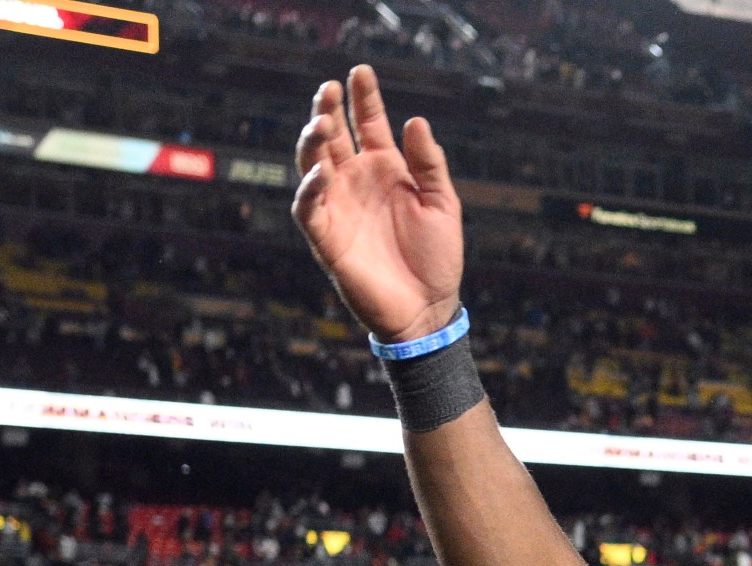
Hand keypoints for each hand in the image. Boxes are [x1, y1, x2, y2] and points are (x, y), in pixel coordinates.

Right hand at [293, 66, 464, 343]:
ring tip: (322, 122)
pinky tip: (323, 173)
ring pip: (314, 163)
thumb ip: (429, 164)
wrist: (428, 309)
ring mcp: (339, 206)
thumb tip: (416, 120)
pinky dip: (311, 188)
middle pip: (334, 136)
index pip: (368, 124)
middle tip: (329, 88)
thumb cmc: (437, 258)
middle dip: (328, 109)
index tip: (361, 70)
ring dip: (314, 141)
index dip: (363, 97)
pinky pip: (309, 207)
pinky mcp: (326, 235)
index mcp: (386, 170)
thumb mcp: (443, 204)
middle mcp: (357, 181)